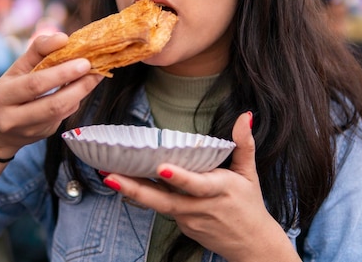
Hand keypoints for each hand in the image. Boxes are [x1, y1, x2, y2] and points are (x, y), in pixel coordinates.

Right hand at [0, 33, 103, 157]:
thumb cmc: (8, 91)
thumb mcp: (16, 69)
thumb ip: (38, 50)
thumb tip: (63, 38)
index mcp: (1, 97)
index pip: (35, 84)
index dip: (61, 73)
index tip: (83, 62)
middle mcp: (12, 118)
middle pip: (53, 104)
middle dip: (79, 86)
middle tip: (95, 69)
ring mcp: (29, 131)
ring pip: (62, 112)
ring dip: (81, 93)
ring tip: (95, 75)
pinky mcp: (42, 135)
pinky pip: (64, 116)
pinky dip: (75, 100)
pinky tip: (82, 87)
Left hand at [101, 113, 299, 261]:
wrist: (252, 246)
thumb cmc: (250, 206)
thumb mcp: (250, 173)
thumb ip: (244, 143)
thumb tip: (245, 116)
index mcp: (220, 190)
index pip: (197, 185)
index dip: (180, 177)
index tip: (161, 167)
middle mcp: (201, 207)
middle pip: (165, 200)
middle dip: (136, 189)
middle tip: (111, 175)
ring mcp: (189, 219)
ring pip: (158, 205)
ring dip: (132, 192)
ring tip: (109, 176)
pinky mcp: (182, 226)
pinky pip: (162, 208)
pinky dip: (145, 196)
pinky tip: (126, 183)